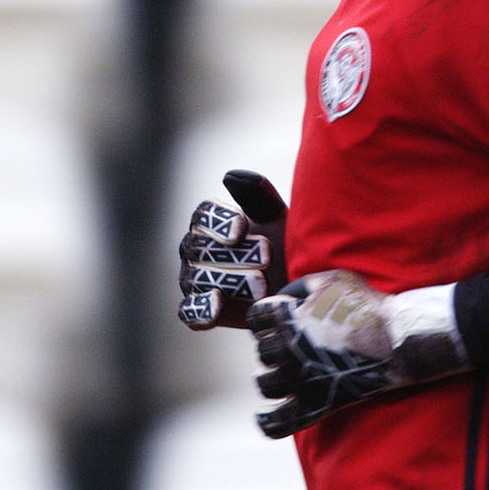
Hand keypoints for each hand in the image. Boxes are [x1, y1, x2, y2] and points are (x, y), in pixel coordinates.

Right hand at [176, 169, 286, 329]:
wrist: (299, 289)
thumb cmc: (286, 248)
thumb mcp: (278, 220)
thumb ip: (257, 197)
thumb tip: (230, 176)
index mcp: (212, 223)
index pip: (203, 216)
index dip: (219, 220)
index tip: (241, 227)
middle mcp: (197, 250)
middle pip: (199, 247)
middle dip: (234, 254)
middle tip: (267, 256)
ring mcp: (195, 281)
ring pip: (197, 278)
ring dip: (230, 280)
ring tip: (262, 285)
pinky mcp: (201, 313)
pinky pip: (189, 311)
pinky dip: (200, 308)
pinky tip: (217, 303)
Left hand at [247, 270, 470, 437]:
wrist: (397, 339)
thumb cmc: (366, 305)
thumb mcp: (332, 280)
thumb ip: (300, 286)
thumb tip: (282, 298)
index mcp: (288, 318)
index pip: (256, 318)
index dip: (264, 319)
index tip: (273, 321)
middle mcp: (288, 349)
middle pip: (262, 352)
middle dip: (271, 347)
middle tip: (286, 347)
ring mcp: (301, 379)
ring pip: (266, 385)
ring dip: (270, 379)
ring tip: (280, 376)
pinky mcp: (316, 404)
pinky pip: (280, 422)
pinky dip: (267, 423)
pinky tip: (263, 418)